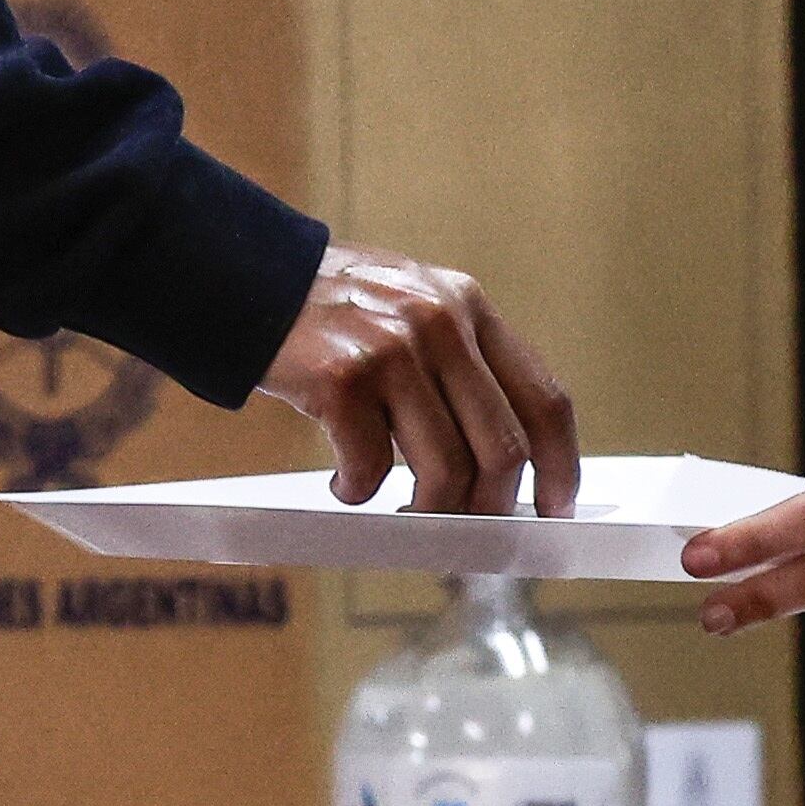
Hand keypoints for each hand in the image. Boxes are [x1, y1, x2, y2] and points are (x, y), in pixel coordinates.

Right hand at [257, 242, 579, 516]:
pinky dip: (358, 492)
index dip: (561, 466)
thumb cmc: (329, 306)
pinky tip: (343, 484)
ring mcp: (393, 351)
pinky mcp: (342, 379)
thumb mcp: (412, 304)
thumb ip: (458, 360)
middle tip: (469, 532)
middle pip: (502, 449)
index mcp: (468, 306)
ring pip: (444, 472)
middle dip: (491, 509)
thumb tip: (504, 460)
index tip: (556, 508)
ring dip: (427, 512)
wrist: (243, 273)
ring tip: (400, 510)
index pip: (543, 398)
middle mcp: (441, 323)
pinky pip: (371, 468)